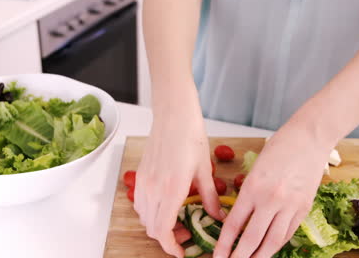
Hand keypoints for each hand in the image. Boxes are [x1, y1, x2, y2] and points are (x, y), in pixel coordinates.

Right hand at [134, 112, 224, 257]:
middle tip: (186, 234)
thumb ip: (209, 198)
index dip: (171, 246)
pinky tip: (166, 204)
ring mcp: (144, 181)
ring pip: (144, 217)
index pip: (163, 230)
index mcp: (172, 189)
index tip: (181, 251)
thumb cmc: (191, 138)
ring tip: (177, 219)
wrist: (174, 115)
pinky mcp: (141, 175)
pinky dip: (150, 212)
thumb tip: (218, 217)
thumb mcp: (205, 171)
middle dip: (167, 237)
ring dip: (158, 225)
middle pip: (151, 228)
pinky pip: (140, 203)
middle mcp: (153, 188)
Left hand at [214, 127, 330, 257]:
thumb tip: (240, 217)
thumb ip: (247, 193)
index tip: (217, 256)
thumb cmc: (278, 147)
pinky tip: (269, 250)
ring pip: (273, 241)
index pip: (234, 224)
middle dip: (239, 257)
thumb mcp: (254, 168)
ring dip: (260, 256)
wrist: (309, 138)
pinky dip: (277, 244)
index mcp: (253, 187)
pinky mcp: (304, 207)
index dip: (224, 244)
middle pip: (252, 238)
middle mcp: (270, 199)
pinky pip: (288, 232)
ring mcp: (290, 205)